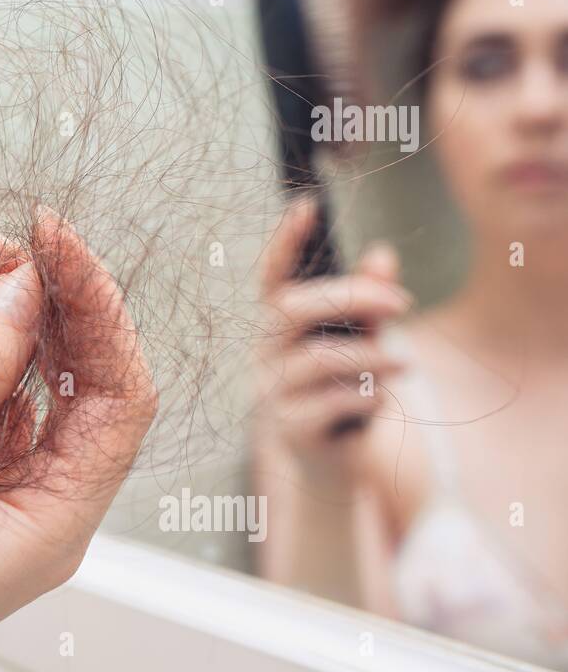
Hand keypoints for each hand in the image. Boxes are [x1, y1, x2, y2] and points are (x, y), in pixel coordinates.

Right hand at [254, 198, 412, 475]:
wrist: (330, 465)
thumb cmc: (343, 394)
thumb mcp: (360, 345)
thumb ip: (368, 304)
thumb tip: (383, 254)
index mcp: (279, 326)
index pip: (272, 277)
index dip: (285, 242)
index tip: (305, 205)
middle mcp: (266, 353)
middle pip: (292, 309)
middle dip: (349, 297)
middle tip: (401, 300)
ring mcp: (272, 390)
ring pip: (322, 357)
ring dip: (374, 356)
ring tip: (405, 364)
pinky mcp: (291, 427)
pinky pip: (336, 400)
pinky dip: (369, 397)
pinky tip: (377, 401)